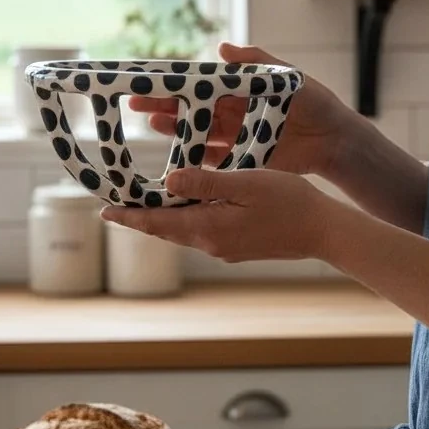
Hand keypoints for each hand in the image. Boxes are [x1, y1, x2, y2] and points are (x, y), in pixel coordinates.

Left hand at [100, 167, 333, 262]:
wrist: (323, 232)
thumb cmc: (290, 202)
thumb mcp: (247, 182)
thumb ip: (206, 181)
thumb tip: (168, 180)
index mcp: (209, 227)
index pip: (157, 223)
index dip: (129, 217)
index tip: (105, 212)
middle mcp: (211, 243)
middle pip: (166, 230)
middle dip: (140, 218)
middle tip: (116, 207)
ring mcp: (224, 248)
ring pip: (183, 231)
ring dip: (163, 219)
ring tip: (144, 205)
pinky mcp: (236, 247)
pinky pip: (201, 232)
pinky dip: (186, 220)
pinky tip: (187, 207)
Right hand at [127, 41, 353, 177]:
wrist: (336, 139)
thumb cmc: (316, 102)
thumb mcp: (288, 76)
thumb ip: (258, 62)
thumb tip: (222, 48)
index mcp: (239, 89)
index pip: (200, 83)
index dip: (174, 81)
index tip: (149, 78)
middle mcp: (233, 111)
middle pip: (191, 108)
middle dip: (163, 105)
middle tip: (135, 105)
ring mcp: (237, 136)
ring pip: (197, 133)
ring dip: (175, 130)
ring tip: (153, 126)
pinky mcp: (244, 158)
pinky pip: (215, 160)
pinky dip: (196, 160)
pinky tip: (178, 160)